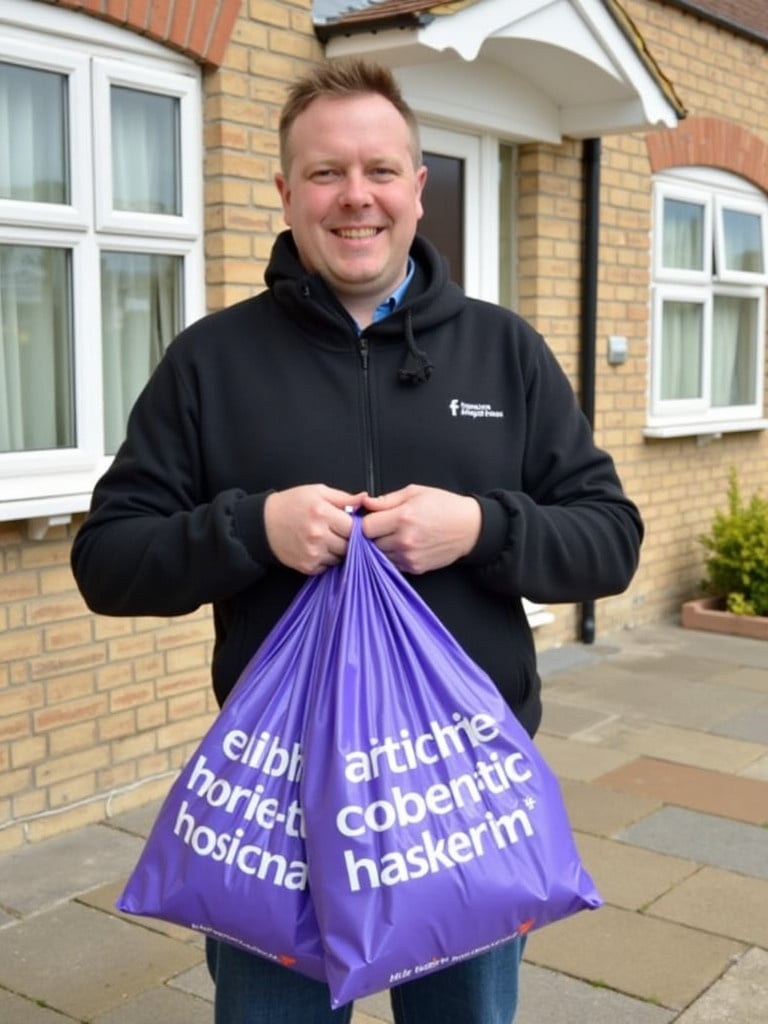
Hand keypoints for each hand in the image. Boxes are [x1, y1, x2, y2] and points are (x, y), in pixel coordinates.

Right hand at [264, 485, 366, 573]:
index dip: (357, 527)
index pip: (354, 527)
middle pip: (350, 545)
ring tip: (328, 539)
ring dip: (339, 551)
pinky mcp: (307, 566)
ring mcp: (312, 553)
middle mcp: (318, 535)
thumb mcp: (317, 492)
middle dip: (349, 539)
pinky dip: (327, 559)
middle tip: (340, 532)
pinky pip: (328, 567)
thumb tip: (365, 498)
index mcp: (322, 513)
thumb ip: (343, 497)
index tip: (350, 524)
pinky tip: (319, 548)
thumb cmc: (291, 504)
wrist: (263, 524)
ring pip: (341, 557)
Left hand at [361, 485, 480, 573]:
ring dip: (383, 547)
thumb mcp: (415, 492)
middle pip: (370, 543)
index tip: (372, 519)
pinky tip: (405, 545)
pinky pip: (392, 564)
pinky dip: (394, 556)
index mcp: (403, 518)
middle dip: (374, 535)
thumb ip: (386, 499)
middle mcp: (405, 540)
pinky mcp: (415, 568)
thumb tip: (365, 503)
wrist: (470, 528)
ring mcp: (410, 557)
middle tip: (385, 526)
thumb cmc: (445, 506)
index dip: (365, 523)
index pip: (365, 528)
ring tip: (396, 535)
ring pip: (379, 556)